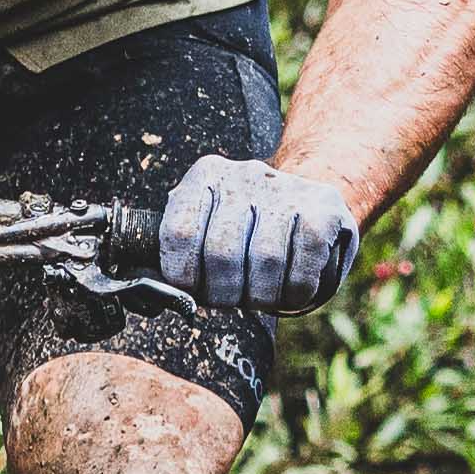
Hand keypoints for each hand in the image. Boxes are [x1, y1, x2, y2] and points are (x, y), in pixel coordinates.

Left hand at [157, 153, 360, 313]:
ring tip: (261, 295)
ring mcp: (287, 188)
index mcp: (206, 176)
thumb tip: (150, 293)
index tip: (193, 289)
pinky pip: (302, 269)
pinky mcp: (324, 209)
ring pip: (265, 261)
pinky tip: (289, 289)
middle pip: (221, 252)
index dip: (182, 275)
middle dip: (223, 292)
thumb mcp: (206, 226)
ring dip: (261, 296)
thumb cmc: (246, 229)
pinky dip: (293, 294)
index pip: (179, 232)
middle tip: (231, 299)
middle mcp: (244, 175)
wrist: (308, 201)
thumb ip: (177, 254)